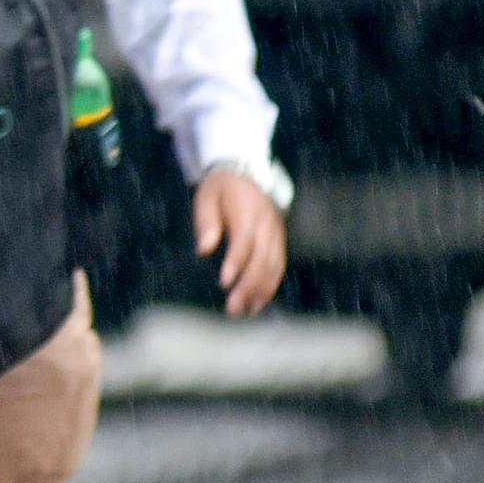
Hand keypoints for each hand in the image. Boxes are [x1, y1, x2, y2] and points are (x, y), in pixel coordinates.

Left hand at [194, 167, 287, 316]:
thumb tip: (204, 248)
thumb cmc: (220, 188)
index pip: (244, 240)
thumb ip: (206, 222)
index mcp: (248, 211)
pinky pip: (279, 265)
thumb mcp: (206, 197)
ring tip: (246, 310)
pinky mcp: (280, 240)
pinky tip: (260, 300)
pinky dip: (271, 284)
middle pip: (262, 258)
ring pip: (273, 265)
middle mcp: (267, 224)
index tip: (225, 282)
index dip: (236, 262)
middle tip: (233, 307)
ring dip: (261, 290)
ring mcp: (277, 232)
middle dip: (248, 285)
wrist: (245, 172)